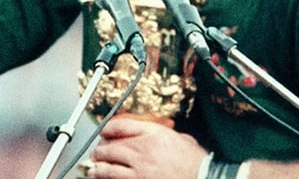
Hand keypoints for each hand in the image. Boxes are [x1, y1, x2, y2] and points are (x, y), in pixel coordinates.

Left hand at [87, 117, 206, 178]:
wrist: (204, 178)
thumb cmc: (197, 162)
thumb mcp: (181, 138)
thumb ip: (163, 133)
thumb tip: (150, 132)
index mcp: (154, 133)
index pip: (121, 125)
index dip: (107, 128)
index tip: (103, 131)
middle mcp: (144, 149)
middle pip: (110, 144)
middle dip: (100, 149)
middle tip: (97, 152)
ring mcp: (139, 169)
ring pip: (108, 163)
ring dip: (98, 164)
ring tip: (94, 166)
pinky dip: (104, 177)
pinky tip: (99, 176)